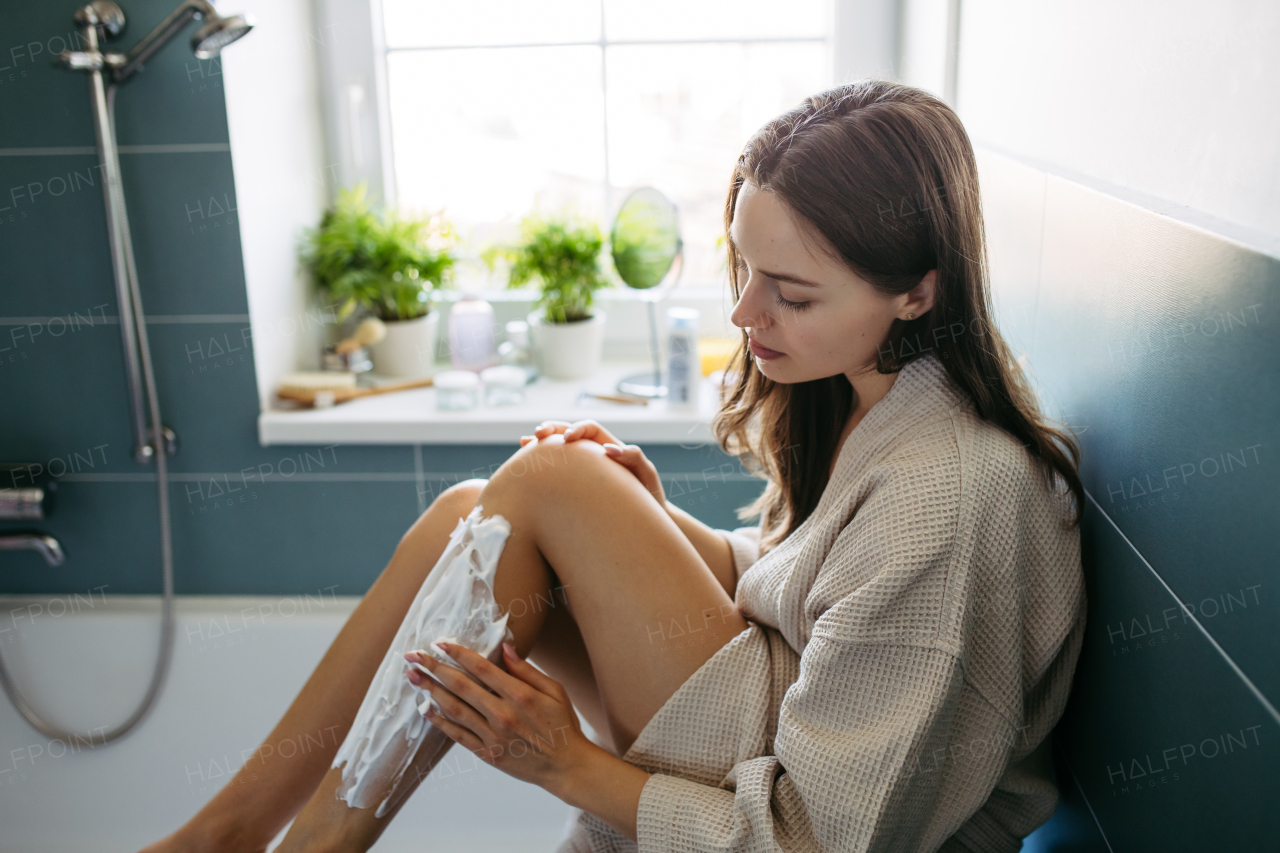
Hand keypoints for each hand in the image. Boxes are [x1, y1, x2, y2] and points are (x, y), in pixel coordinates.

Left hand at [404, 642, 599, 794]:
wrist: (566, 766)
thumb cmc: (562, 725)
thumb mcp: (554, 690)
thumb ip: (527, 670)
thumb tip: (506, 647)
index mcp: (520, 695)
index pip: (481, 667)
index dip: (457, 653)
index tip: (440, 643)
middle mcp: (502, 714)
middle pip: (460, 686)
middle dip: (434, 668)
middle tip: (413, 656)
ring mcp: (493, 736)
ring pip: (454, 709)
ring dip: (430, 691)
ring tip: (413, 677)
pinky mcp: (488, 754)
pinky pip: (458, 735)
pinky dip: (440, 722)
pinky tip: (427, 709)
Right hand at [520, 419, 665, 505]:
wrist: (646, 518)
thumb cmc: (648, 495)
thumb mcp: (646, 474)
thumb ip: (632, 457)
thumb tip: (608, 449)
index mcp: (608, 447)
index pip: (590, 428)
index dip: (577, 428)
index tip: (567, 438)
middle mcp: (593, 455)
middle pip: (568, 432)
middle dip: (552, 429)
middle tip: (538, 434)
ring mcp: (581, 469)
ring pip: (557, 450)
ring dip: (541, 444)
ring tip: (525, 442)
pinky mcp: (571, 485)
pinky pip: (554, 470)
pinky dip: (539, 464)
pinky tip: (524, 465)